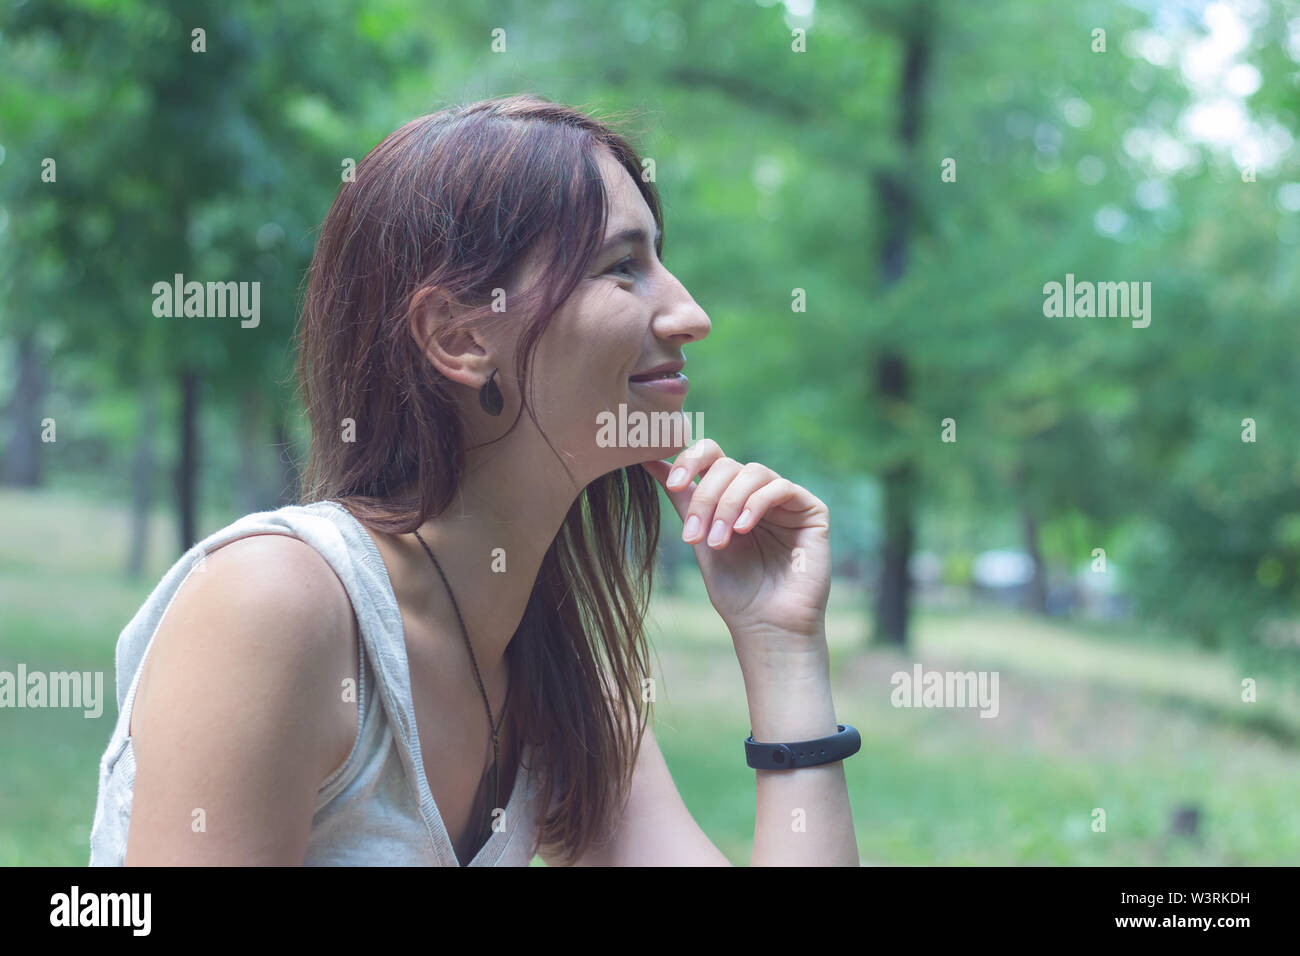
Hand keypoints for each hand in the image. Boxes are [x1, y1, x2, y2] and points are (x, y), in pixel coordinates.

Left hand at [641, 439, 830, 654]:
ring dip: (727, 505)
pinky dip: (756, 504)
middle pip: (727, 465)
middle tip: (694, 534)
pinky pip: (781, 488)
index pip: (712, 456)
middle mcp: (758, 493)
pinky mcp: (811, 510)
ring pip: (752, 473)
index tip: (672, 482)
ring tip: (718, 541)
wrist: (766, 625)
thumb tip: (649, 461)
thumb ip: (684, 500)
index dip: (690, 459)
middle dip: (706, 497)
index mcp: (732, 496)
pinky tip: (743, 529)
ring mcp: (786, 500)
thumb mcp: (700, 539)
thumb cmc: (735, 590)